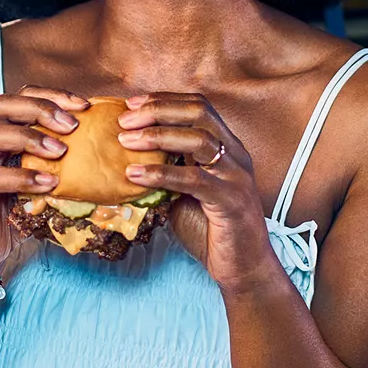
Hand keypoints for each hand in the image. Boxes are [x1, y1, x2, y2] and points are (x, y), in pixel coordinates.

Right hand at [0, 86, 86, 271]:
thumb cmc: (14, 211)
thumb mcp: (39, 179)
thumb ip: (57, 161)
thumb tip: (99, 149)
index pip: (21, 97)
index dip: (51, 95)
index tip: (82, 106)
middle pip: (3, 105)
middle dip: (40, 109)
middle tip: (72, 125)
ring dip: (30, 138)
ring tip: (60, 151)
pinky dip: (23, 177)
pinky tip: (47, 183)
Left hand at [117, 93, 273, 290]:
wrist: (243, 267)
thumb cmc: (211, 229)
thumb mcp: (184, 191)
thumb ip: (167, 170)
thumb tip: (126, 155)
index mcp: (227, 146)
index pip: (198, 106)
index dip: (164, 99)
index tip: (131, 104)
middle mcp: (235, 154)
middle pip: (199, 113)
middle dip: (158, 110)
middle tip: (124, 120)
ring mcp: (236, 175)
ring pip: (198, 139)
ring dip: (157, 136)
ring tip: (125, 142)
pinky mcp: (231, 200)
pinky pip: (194, 179)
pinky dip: (161, 174)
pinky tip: (134, 175)